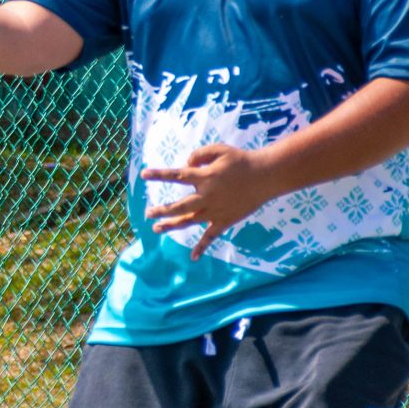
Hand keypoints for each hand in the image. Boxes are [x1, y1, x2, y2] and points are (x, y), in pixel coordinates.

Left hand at [141, 143, 285, 260]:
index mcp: (204, 177)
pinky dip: (202, 247)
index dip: (159, 175)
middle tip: (148, 213)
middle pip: (178, 206)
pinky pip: (211, 236)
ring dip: (172, 225)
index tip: (144, 175)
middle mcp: (206, 196)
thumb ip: (199, 155)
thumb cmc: (241, 161)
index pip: (176, 176)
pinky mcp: (225, 221)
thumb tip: (186, 166)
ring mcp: (215, 211)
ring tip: (156, 228)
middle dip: (161, 210)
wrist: (265, 176)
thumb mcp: (219, 150)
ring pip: (189, 221)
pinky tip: (193, 257)